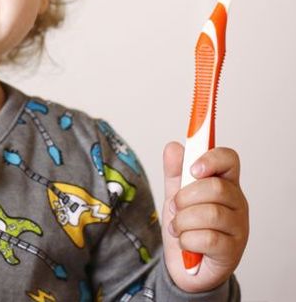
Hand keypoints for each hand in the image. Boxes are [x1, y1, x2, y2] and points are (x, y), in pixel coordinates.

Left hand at [161, 142, 248, 292]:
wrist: (184, 264)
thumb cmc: (186, 224)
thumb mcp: (176, 193)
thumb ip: (174, 170)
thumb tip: (173, 147)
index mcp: (225, 183)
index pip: (229, 159)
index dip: (211, 159)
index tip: (192, 169)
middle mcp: (236, 203)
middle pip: (217, 187)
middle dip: (186, 196)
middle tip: (174, 206)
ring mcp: (238, 228)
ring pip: (212, 214)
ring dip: (183, 220)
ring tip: (176, 226)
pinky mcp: (232, 251)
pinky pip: (209, 239)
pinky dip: (188, 239)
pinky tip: (184, 241)